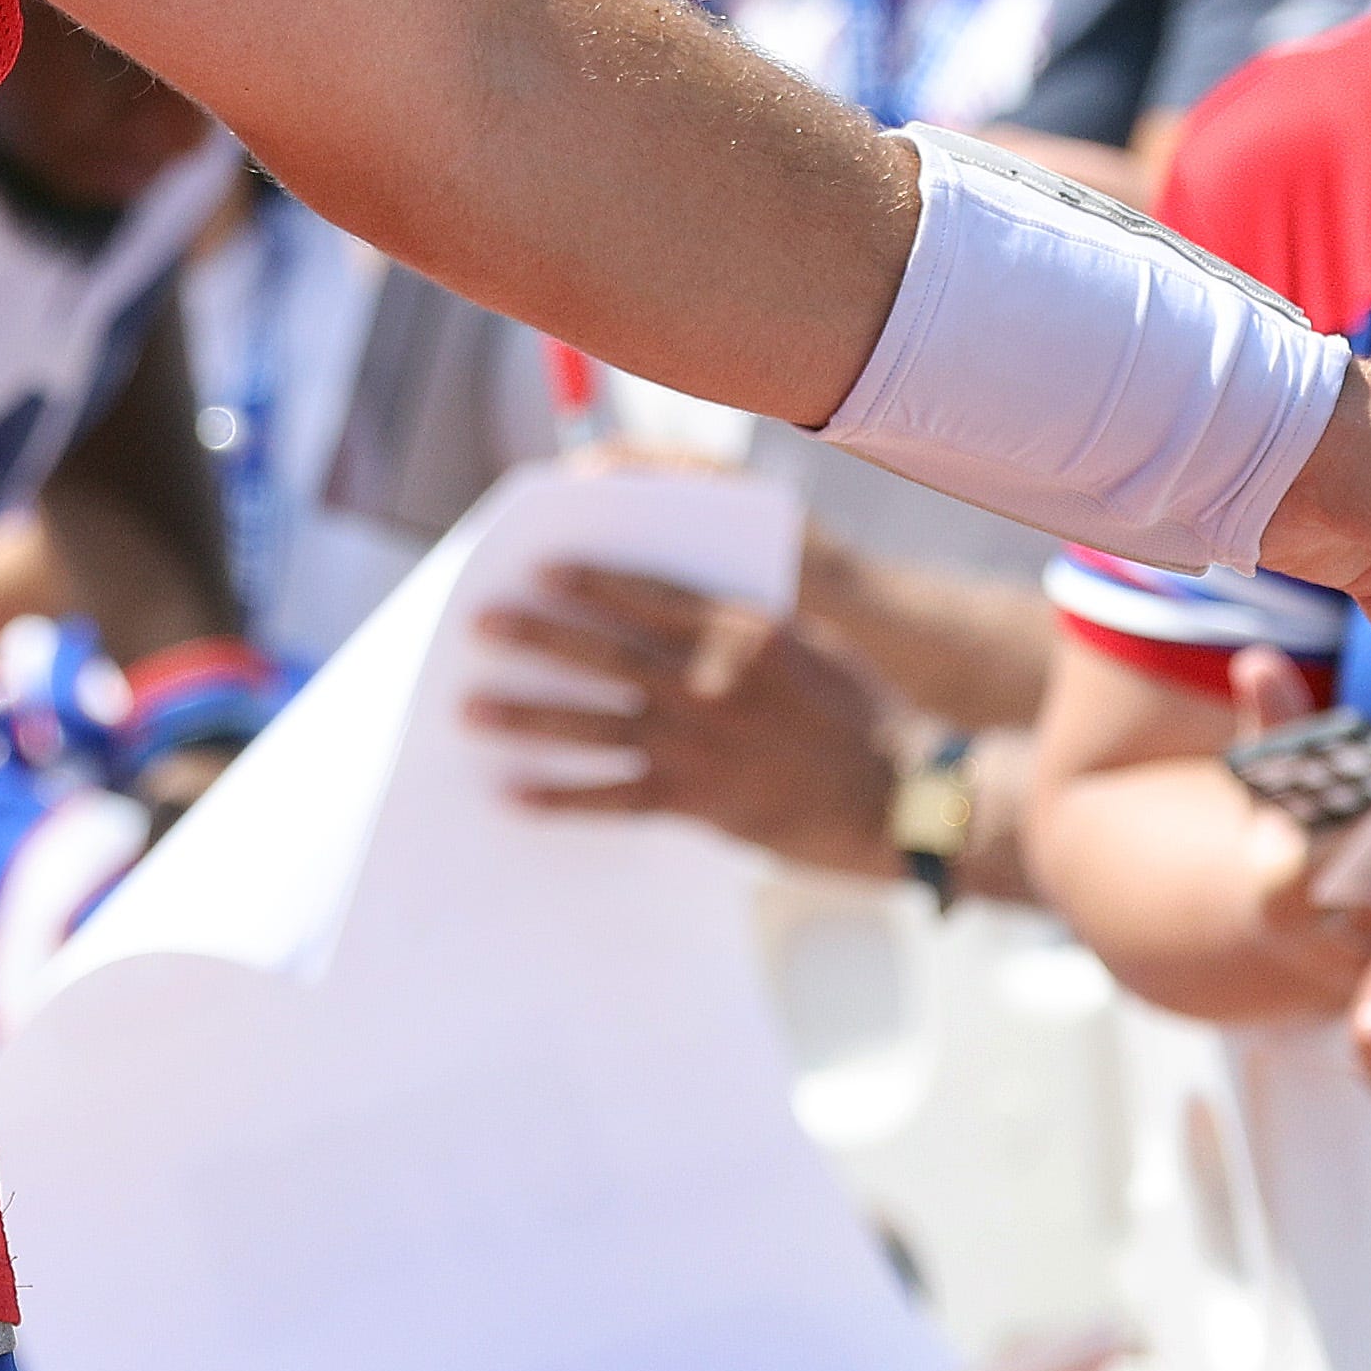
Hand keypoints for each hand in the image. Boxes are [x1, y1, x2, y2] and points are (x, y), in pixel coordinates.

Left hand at [466, 562, 896, 877]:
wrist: (898, 795)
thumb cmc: (857, 712)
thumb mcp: (803, 646)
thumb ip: (737, 630)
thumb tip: (672, 619)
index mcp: (740, 631)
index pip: (649, 597)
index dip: (591, 583)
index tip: (541, 569)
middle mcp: (708, 683)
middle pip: (602, 656)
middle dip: (536, 638)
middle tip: (481, 625)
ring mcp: (696, 745)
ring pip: (591, 725)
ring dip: (526, 715)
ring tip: (472, 707)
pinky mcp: (695, 801)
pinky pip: (611, 798)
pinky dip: (560, 795)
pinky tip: (514, 792)